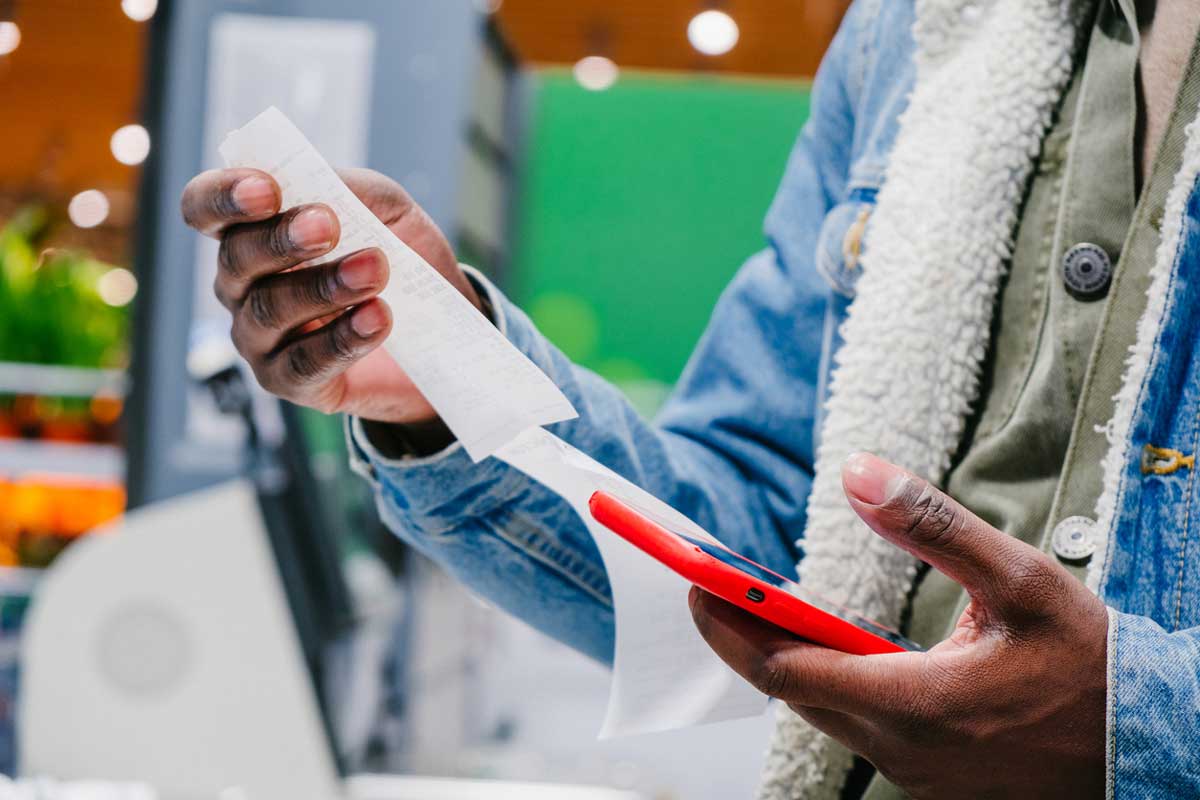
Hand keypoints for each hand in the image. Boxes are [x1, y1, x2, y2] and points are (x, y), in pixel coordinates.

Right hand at [181, 167, 481, 424]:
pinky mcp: (289, 382)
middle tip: (328, 226)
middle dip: (281, 240)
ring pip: (270, 311)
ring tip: (374, 271)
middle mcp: (241, 285)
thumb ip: (350, 189)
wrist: (441, 330)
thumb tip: (319, 183)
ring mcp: (259, 339)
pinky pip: (304, 363)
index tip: (267, 189)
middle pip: (236, 259)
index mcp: (250, 231)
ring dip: (324, 288)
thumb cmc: (398, 258)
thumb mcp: (384, 209)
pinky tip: (377, 318)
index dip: (223, 196)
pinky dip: (342, 339)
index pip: (205, 208)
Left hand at [690, 452, 1108, 798]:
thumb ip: (934, 526)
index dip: (728, 622)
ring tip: (759, 604)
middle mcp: (900, 749)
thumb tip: (858, 474)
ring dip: (784, 658)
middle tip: (712, 584)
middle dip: (743, 634)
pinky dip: (824, 682)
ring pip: (820, 710)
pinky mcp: (929, 775)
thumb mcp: (1021, 579)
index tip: (692, 579)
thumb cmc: (1092, 667)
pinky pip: (854, 726)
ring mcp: (913, 771)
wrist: (1149, 748)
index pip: (782, 668)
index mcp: (914, 703)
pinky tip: (826, 646)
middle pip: (789, 690)